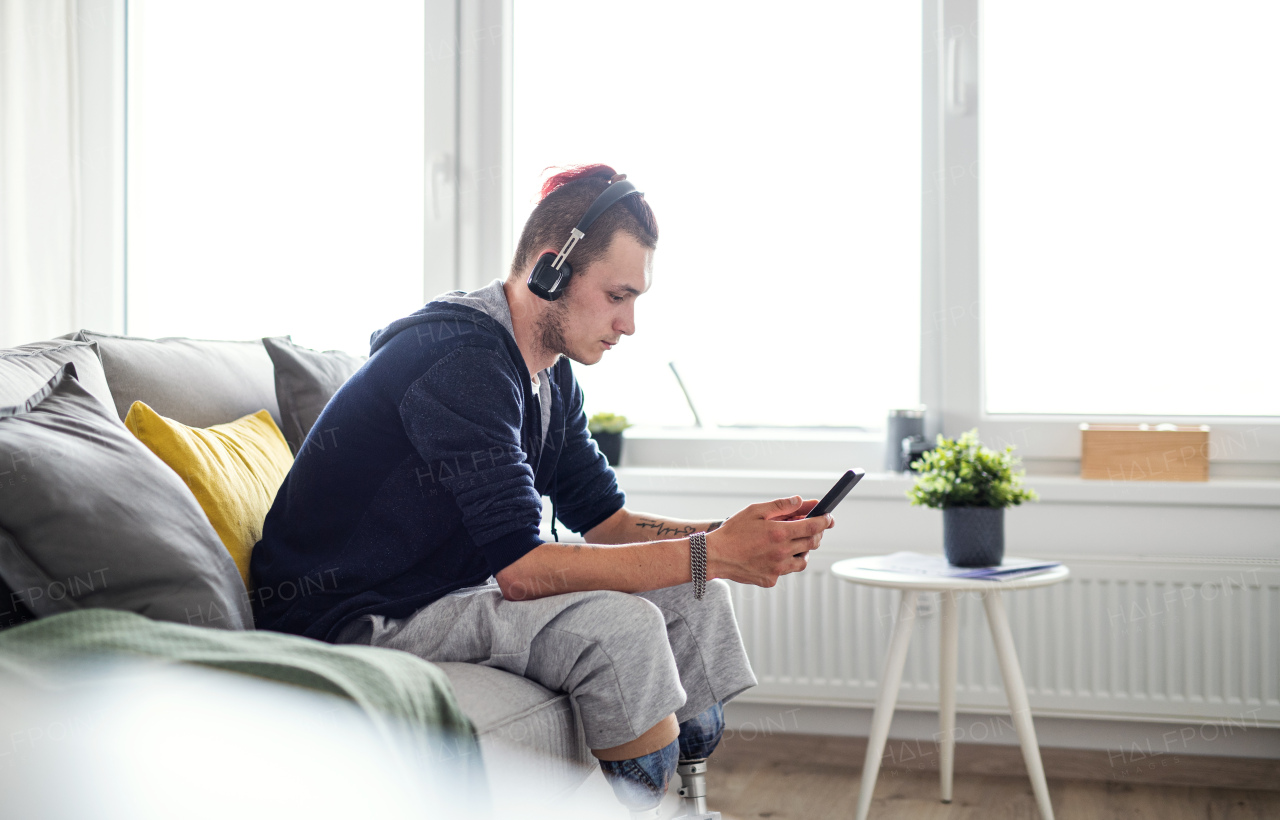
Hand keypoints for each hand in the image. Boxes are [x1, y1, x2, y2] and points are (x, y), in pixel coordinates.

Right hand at [704, 496, 833, 587]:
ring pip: (803, 560)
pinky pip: (787, 570)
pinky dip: (786, 562)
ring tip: (792, 542)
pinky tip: (774, 555)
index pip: (813, 526)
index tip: (828, 517)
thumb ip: (780, 505)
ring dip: (803, 550)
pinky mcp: (771, 580)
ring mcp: (778, 569)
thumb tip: (800, 501)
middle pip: (812, 543)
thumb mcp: (755, 511)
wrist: (715, 556)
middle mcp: (782, 553)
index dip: (824, 521)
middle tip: (812, 527)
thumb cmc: (733, 531)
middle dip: (816, 533)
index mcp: (779, 533)